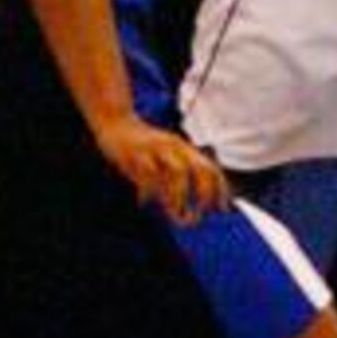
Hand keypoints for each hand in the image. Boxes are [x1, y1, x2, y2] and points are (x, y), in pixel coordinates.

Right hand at [96, 116, 230, 223]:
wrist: (115, 121)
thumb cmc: (142, 146)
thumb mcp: (165, 155)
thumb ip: (178, 174)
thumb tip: (190, 204)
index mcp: (184, 149)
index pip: (211, 168)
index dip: (220, 189)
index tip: (221, 210)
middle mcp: (174, 147)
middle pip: (199, 168)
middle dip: (204, 194)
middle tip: (198, 216)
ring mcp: (156, 149)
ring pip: (177, 171)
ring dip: (179, 196)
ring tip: (174, 214)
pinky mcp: (136, 153)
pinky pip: (148, 174)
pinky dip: (149, 192)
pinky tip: (144, 203)